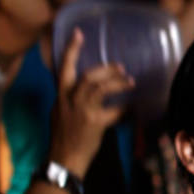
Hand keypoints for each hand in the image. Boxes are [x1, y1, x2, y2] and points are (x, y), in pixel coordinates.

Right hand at [48, 28, 133, 176]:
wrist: (64, 160)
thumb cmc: (63, 138)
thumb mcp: (60, 113)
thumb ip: (71, 99)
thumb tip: (88, 91)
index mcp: (60, 96)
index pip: (63, 68)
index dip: (71, 50)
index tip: (79, 33)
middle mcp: (69, 100)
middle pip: (88, 76)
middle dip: (106, 69)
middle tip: (120, 67)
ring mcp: (82, 111)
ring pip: (100, 88)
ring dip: (118, 83)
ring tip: (130, 82)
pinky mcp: (94, 122)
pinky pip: (115, 111)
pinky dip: (126, 109)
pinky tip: (133, 108)